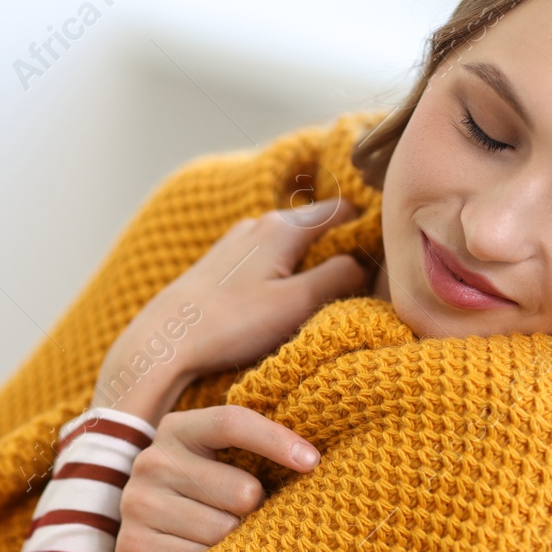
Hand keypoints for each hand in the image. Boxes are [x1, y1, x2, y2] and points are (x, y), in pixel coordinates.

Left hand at [93, 197, 368, 424]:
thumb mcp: (297, 303)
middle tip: (363, 278)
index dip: (368, 229)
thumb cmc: (229, 324)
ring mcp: (236, 244)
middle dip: (341, 246)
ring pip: (290, 244)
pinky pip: (267, 260)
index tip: (387, 255)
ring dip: (311, 262)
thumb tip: (364, 262)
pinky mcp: (220, 267)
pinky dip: (285, 273)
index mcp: (283, 227)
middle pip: (316, 226)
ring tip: (327, 293)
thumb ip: (339, 277)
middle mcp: (258, 225)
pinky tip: (284, 301)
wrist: (164, 341)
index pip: (342, 210)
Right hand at [115, 404, 320, 551]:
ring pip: (225, 531)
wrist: (146, 537)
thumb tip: (312, 455)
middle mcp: (151, 461)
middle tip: (241, 517)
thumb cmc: (203, 495)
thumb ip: (253, 448)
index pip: (231, 423)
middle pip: (242, 490)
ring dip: (234, 543)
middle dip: (254, 510)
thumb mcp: (220, 459)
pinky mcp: (133, 546)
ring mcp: (138, 504)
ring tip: (219, 540)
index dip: (276, 440)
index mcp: (177, 429)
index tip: (312, 462)